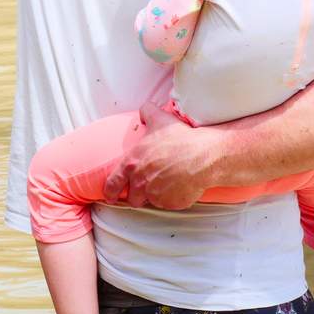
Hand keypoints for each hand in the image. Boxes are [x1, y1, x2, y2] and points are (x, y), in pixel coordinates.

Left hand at [103, 101, 219, 208]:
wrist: (203, 156)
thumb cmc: (180, 139)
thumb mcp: (160, 119)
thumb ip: (147, 112)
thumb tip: (144, 109)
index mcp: (132, 163)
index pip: (113, 183)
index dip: (110, 191)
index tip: (110, 196)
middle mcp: (140, 182)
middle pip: (132, 197)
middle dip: (138, 194)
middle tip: (147, 187)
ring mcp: (155, 195)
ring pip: (151, 201)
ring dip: (155, 196)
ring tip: (166, 184)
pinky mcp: (170, 203)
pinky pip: (168, 204)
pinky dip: (171, 198)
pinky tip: (179, 186)